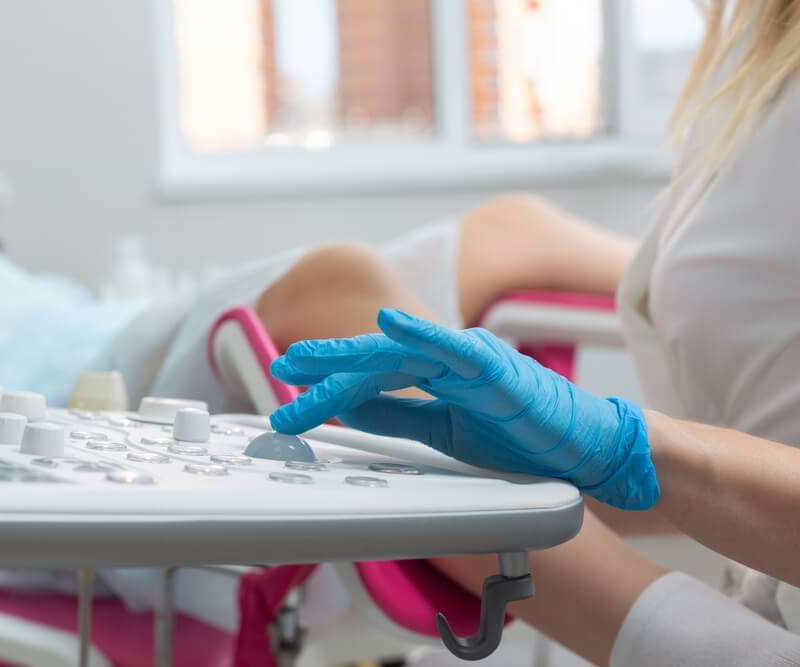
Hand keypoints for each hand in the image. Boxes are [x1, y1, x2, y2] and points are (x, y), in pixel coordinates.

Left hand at [269, 309, 658, 509]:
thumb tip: (346, 409)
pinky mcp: (495, 368)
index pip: (370, 372)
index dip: (328, 378)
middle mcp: (444, 359)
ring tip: (309, 360)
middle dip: (325, 363)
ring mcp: (468, 359)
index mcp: (432, 374)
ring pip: (399, 352)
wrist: (581, 449)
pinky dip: (421, 333)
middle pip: (374, 357)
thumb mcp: (441, 431)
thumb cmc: (520, 436)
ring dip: (351, 355)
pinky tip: (390, 324)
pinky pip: (452, 349)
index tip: (288, 390)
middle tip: (281, 369)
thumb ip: (397, 416)